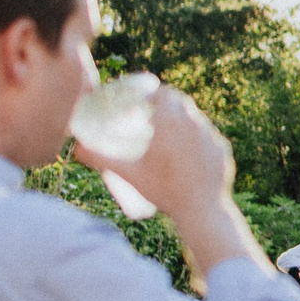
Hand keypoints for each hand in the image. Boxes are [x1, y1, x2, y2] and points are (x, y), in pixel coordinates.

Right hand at [76, 87, 266, 276]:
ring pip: (196, 118)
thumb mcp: (128, 173)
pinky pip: (209, 136)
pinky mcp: (222, 149)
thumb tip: (77, 150)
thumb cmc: (163, 190)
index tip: (143, 97)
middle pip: (180, 102)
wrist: (202, 209)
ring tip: (170, 128)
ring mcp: (211, 135)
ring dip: (183, 118)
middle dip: (166, 102)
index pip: (162, 93)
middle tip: (152, 113)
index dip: (152, 91)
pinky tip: (192, 145)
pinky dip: (198, 137)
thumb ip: (100, 159)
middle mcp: (194, 123)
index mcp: (171, 122)